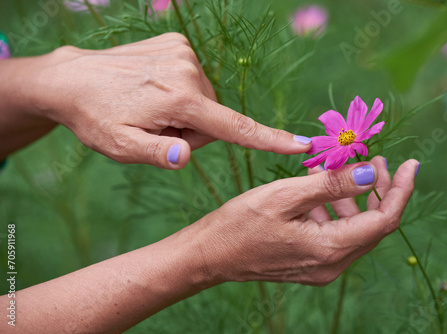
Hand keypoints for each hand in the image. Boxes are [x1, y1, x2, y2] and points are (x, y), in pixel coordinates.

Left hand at [28, 33, 310, 168]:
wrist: (72, 79)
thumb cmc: (96, 118)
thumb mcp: (120, 147)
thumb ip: (157, 155)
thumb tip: (186, 155)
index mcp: (178, 100)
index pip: (234, 127)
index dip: (269, 139)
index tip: (300, 143)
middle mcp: (187, 71)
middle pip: (214, 117)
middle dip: (192, 130)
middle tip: (156, 130)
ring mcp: (183, 52)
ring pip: (205, 99)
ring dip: (185, 111)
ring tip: (150, 109)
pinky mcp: (177, 42)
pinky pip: (194, 79)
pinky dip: (180, 91)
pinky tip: (152, 90)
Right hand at [193, 157, 417, 285]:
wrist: (210, 255)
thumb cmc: (239, 223)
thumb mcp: (284, 196)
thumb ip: (330, 185)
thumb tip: (369, 173)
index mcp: (329, 249)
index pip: (384, 220)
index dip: (400, 190)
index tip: (410, 164)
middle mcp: (332, 264)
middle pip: (373, 225)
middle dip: (379, 190)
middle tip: (373, 159)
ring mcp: (321, 267)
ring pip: (354, 228)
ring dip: (354, 198)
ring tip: (340, 170)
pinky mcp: (310, 263)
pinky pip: (336, 234)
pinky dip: (335, 210)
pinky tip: (318, 190)